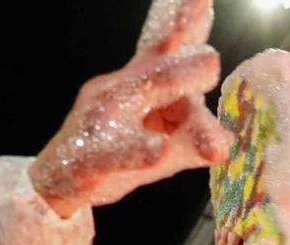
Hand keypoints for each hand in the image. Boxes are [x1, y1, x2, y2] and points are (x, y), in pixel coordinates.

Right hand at [29, 0, 226, 218]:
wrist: (59, 181)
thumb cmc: (110, 154)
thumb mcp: (157, 142)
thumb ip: (189, 133)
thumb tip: (230, 135)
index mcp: (136, 83)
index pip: (163, 48)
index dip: (184, 24)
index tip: (203, 1)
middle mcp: (118, 92)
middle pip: (156, 68)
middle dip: (185, 59)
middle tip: (213, 57)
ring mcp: (103, 122)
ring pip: (138, 98)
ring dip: (172, 83)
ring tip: (205, 70)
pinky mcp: (92, 158)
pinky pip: (118, 154)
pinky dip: (139, 152)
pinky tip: (159, 152)